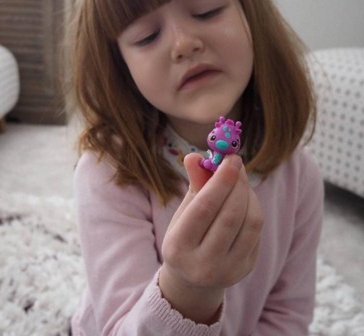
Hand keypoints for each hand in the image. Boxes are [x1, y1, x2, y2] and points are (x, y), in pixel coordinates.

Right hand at [159, 153, 262, 323]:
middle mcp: (203, 264)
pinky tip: (244, 199)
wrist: (192, 279)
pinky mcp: (246, 269)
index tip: (230, 158)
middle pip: (231, 215)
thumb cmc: (185, 238)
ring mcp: (228, 270)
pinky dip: (253, 207)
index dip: (221, 180)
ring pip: (250, 222)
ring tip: (239, 180)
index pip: (205, 208)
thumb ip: (193, 184)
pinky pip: (257, 231)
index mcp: (179, 247)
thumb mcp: (182, 213)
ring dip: (248, 193)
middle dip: (237, 183)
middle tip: (236, 163)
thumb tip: (195, 156)